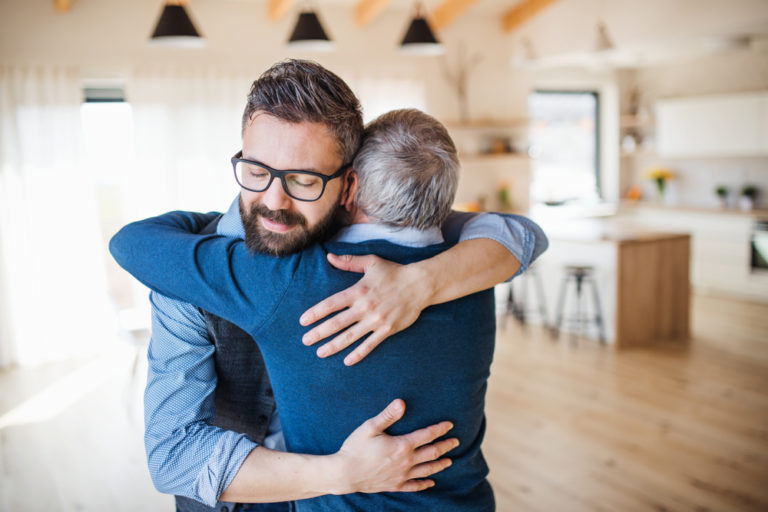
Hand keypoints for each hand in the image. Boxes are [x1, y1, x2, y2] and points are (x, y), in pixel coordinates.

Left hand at [300, 254, 433, 365]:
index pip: (331, 304)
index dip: (315, 313)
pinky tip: (347, 361)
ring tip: (320, 353)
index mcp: (358, 291)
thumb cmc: (394, 272)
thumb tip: (329, 257)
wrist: (420, 284)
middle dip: (318, 333)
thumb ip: (349, 262)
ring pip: (350, 337)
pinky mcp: (387, 329)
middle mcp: (365, 307)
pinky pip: (370, 345)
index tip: (303, 321)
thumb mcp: (371, 262)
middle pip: (336, 323)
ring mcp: (376, 320)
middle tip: (305, 341)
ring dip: (333, 346)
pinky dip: (358, 354)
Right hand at [333, 399, 457, 493]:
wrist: (345, 473)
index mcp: (402, 445)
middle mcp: (406, 462)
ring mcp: (401, 475)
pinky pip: (414, 486)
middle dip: (445, 446)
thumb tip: (402, 402)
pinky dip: (424, 484)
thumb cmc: (355, 448)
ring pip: (426, 470)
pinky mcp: (395, 485)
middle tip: (456, 442)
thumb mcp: (370, 427)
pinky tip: (431, 482)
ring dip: (439, 464)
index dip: (439, 429)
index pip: (426, 435)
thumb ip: (388, 415)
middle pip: (431, 453)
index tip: (450, 425)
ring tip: (449, 461)